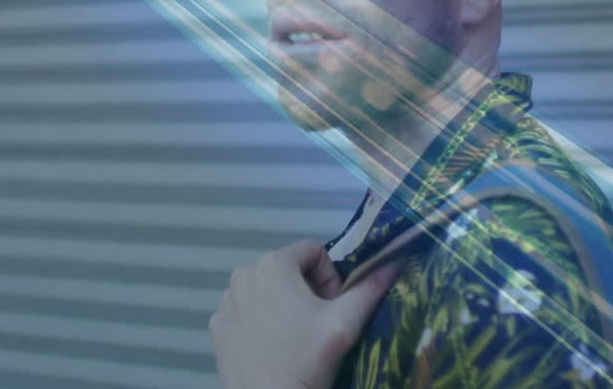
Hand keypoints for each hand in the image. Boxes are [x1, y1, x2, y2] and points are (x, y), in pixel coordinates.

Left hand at [209, 239, 403, 388]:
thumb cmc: (307, 359)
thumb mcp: (346, 322)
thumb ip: (371, 287)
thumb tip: (394, 261)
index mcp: (273, 265)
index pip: (314, 252)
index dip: (331, 277)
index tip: (332, 308)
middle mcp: (243, 275)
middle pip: (289, 270)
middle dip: (308, 292)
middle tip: (317, 325)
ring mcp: (226, 302)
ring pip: (267, 290)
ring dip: (284, 306)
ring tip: (295, 338)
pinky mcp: (217, 326)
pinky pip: (246, 311)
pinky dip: (261, 322)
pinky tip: (273, 347)